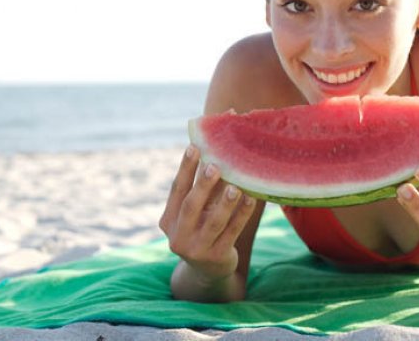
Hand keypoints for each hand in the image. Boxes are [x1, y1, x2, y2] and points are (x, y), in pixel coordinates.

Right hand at [159, 145, 256, 281]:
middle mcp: (178, 236)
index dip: (185, 169)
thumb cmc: (202, 230)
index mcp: (168, 221)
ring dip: (225, 203)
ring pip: (213, 222)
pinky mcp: (216, 257)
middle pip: (191, 206)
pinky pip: (231, 232)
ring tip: (235, 186)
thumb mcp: (196, 214)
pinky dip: (241, 215)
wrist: (207, 271)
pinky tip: (251, 199)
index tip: (194, 147)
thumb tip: (216, 153)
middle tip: (214, 165)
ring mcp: (196, 250)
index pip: (177, 190)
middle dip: (203, 185)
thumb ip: (202, 190)